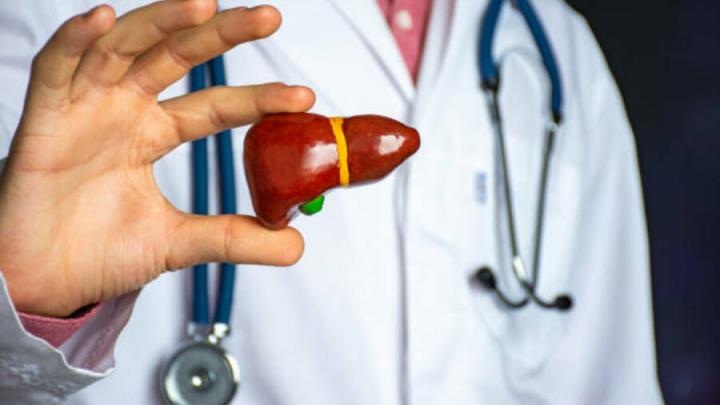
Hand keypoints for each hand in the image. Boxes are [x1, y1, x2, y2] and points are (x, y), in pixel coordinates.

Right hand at [0, 1, 313, 316]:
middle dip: (221, 34)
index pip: (215, 106)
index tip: (302, 98)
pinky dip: (74, 41)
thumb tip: (295, 246)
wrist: (42, 281)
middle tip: (269, 17)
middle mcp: (124, 111)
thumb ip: (234, 238)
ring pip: (124, 47)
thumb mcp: (179, 243)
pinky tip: (101, 18)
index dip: (257, 99)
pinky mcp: (43, 119)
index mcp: (154, 133)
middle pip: (177, 57)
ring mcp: (85, 109)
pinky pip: (56, 68)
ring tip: (205, 5)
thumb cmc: (99, 252)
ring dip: (161, 22)